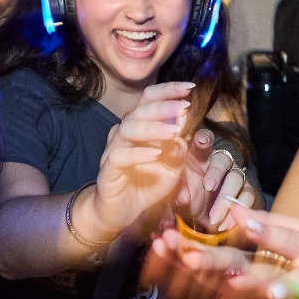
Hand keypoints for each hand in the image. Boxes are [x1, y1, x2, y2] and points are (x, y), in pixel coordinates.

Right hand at [88, 81, 194, 239]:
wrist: (123, 211)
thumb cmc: (148, 183)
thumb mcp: (173, 165)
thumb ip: (180, 146)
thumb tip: (186, 125)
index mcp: (140, 125)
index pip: (150, 98)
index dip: (168, 90)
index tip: (190, 87)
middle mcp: (124, 131)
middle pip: (140, 109)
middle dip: (164, 106)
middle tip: (185, 106)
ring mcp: (114, 148)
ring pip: (129, 129)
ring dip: (153, 128)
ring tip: (174, 131)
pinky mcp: (108, 168)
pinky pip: (120, 155)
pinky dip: (138, 153)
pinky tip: (155, 154)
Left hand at [179, 133, 258, 232]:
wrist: (201, 215)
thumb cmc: (188, 197)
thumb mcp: (178, 195)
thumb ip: (180, 192)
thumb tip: (182, 198)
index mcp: (199, 156)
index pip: (202, 142)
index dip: (203, 139)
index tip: (201, 140)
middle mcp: (218, 161)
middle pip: (222, 160)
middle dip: (215, 172)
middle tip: (208, 187)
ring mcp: (234, 174)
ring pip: (236, 179)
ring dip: (225, 198)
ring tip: (214, 218)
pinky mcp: (246, 189)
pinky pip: (247, 196)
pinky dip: (237, 211)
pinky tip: (225, 225)